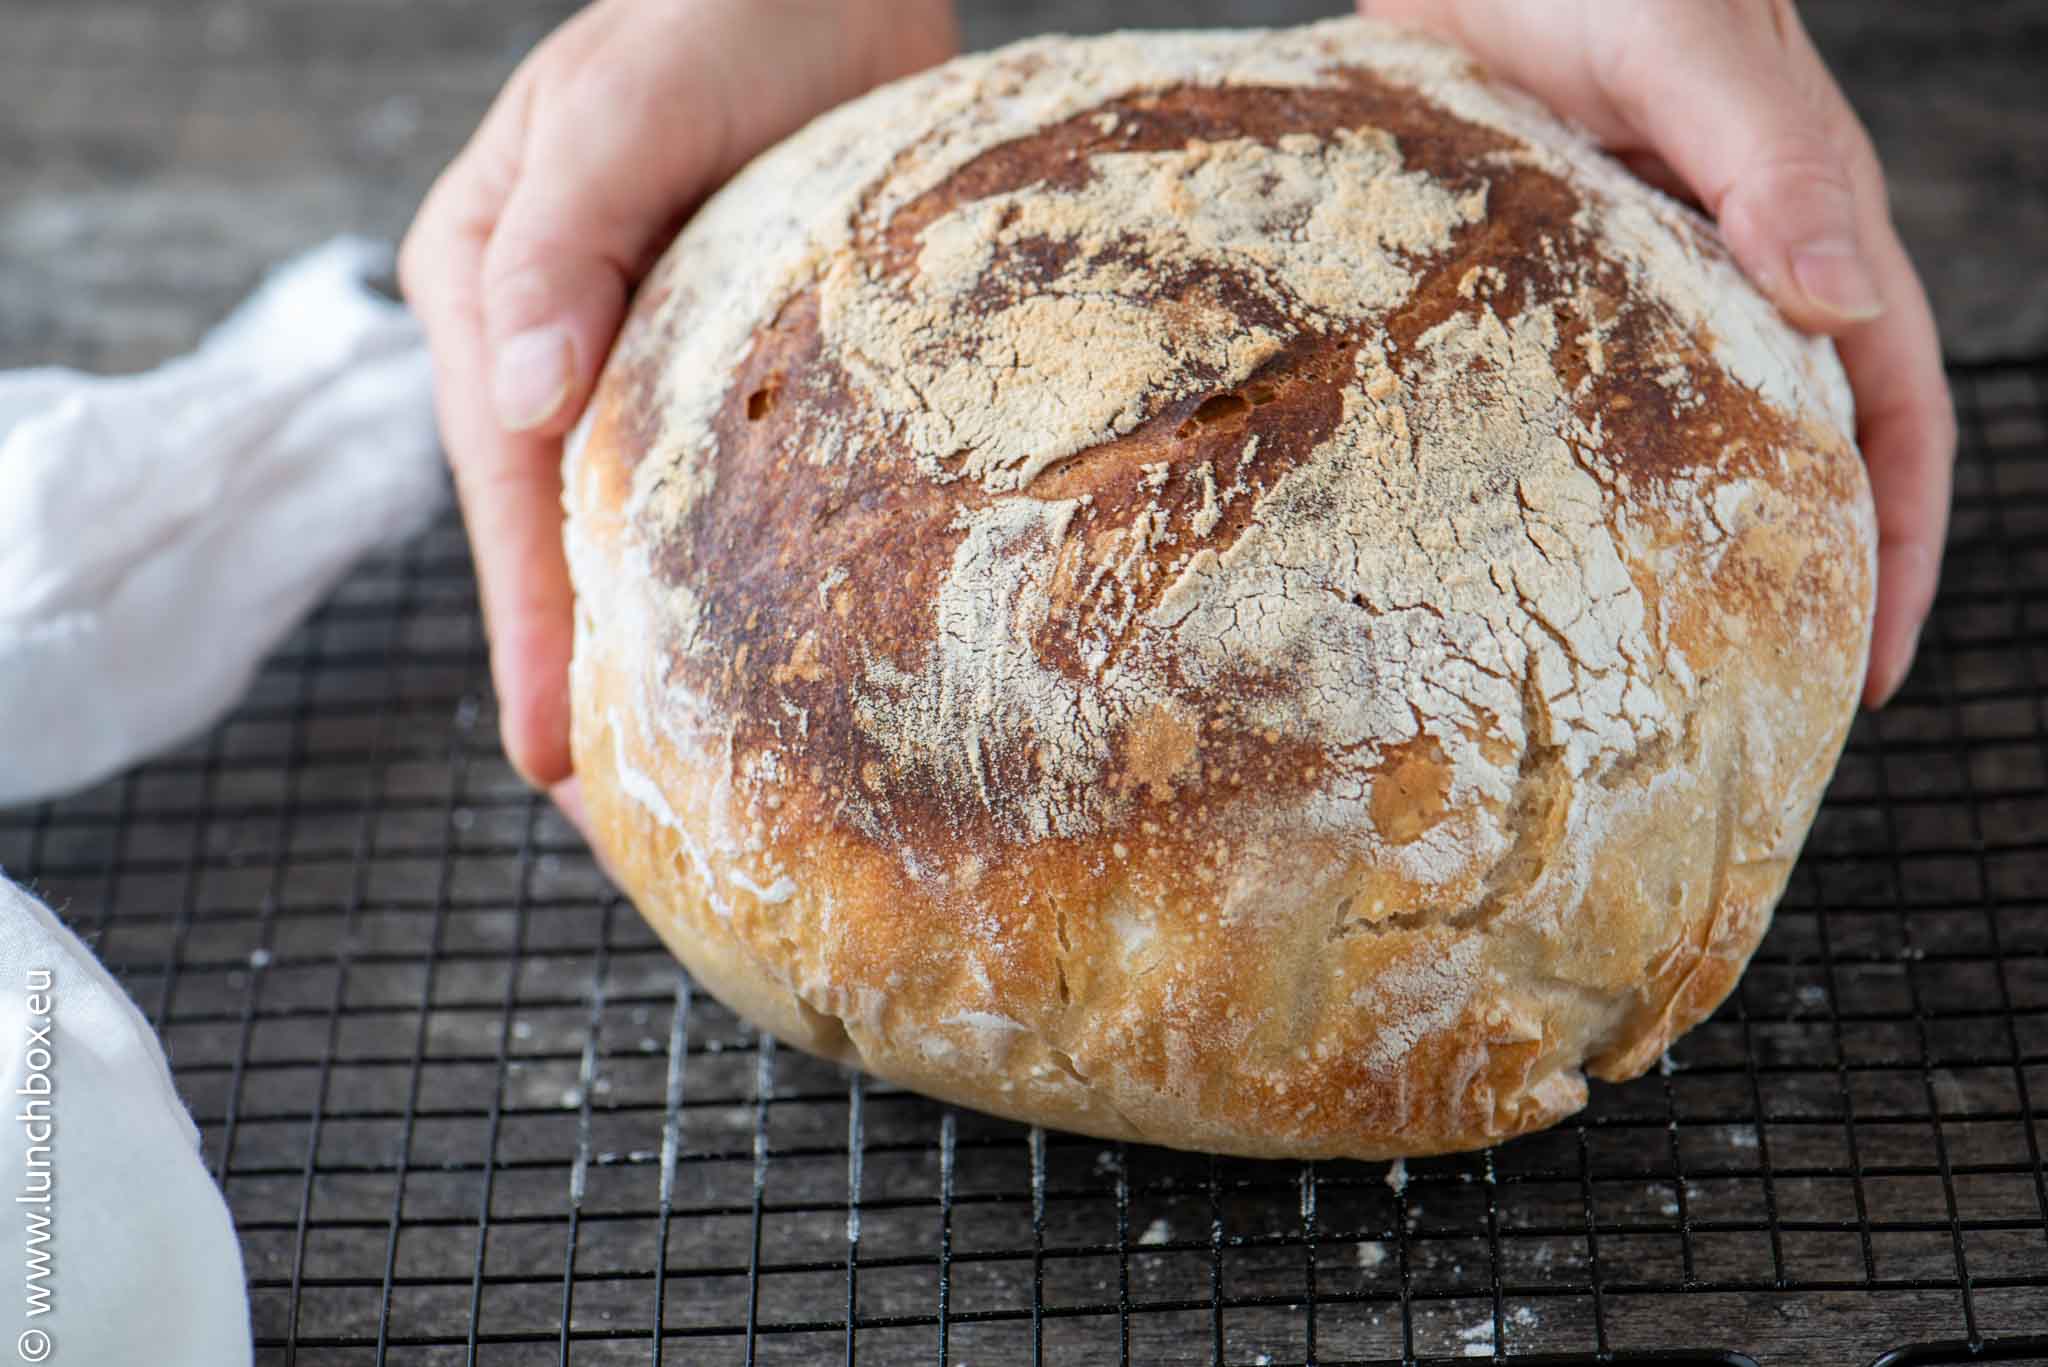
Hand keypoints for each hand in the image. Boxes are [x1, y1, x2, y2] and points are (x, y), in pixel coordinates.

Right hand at [400, 0, 958, 794]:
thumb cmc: (719, 10)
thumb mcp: (618, 110)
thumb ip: (559, 247)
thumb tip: (519, 400)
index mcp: (490, 283)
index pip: (507, 487)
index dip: (529, 626)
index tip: (551, 754)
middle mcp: (547, 332)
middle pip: (552, 528)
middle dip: (572, 666)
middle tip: (610, 813)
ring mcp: (629, 345)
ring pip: (619, 519)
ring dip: (635, 636)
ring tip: (667, 767)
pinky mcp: (711, 348)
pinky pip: (691, 482)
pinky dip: (702, 571)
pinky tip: (733, 644)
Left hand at [1361, 0, 1953, 705]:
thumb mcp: (1696, 57)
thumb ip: (1777, 168)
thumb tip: (1839, 309)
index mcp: (1799, 236)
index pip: (1889, 421)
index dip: (1895, 550)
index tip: (1870, 671)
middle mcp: (1721, 272)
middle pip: (1785, 450)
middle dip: (1785, 572)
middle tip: (1736, 696)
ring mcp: (1622, 278)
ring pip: (1668, 433)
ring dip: (1662, 536)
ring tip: (1614, 652)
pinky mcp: (1526, 272)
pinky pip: (1549, 391)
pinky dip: (1540, 467)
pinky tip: (1482, 534)